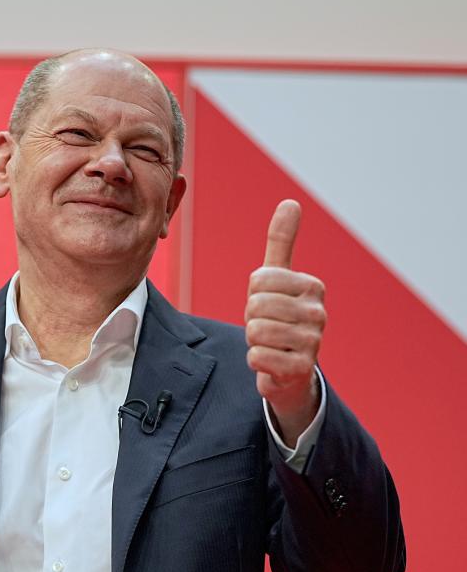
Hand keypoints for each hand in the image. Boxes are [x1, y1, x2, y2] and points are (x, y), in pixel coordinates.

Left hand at [245, 200, 325, 445]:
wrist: (290, 369)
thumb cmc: (280, 317)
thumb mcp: (278, 278)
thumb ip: (281, 242)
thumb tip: (290, 202)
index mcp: (312, 286)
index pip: (259, 280)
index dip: (253, 295)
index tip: (267, 305)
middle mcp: (318, 312)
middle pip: (256, 306)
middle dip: (252, 318)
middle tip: (267, 326)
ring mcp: (313, 342)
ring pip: (255, 331)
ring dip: (254, 340)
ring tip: (271, 343)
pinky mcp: (301, 368)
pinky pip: (257, 356)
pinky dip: (256, 361)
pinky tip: (272, 361)